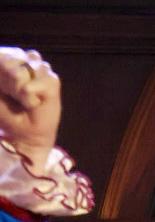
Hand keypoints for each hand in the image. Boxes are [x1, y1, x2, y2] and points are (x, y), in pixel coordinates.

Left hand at [0, 49, 60, 163]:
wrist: (24, 135)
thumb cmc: (8, 113)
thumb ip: (1, 69)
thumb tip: (23, 82)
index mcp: (12, 57)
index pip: (1, 56)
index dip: (0, 73)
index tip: (3, 89)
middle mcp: (28, 60)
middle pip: (8, 62)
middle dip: (7, 83)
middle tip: (14, 97)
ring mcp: (41, 69)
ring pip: (21, 72)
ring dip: (17, 91)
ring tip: (23, 101)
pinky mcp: (52, 82)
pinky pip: (32, 85)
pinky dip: (27, 97)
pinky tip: (32, 104)